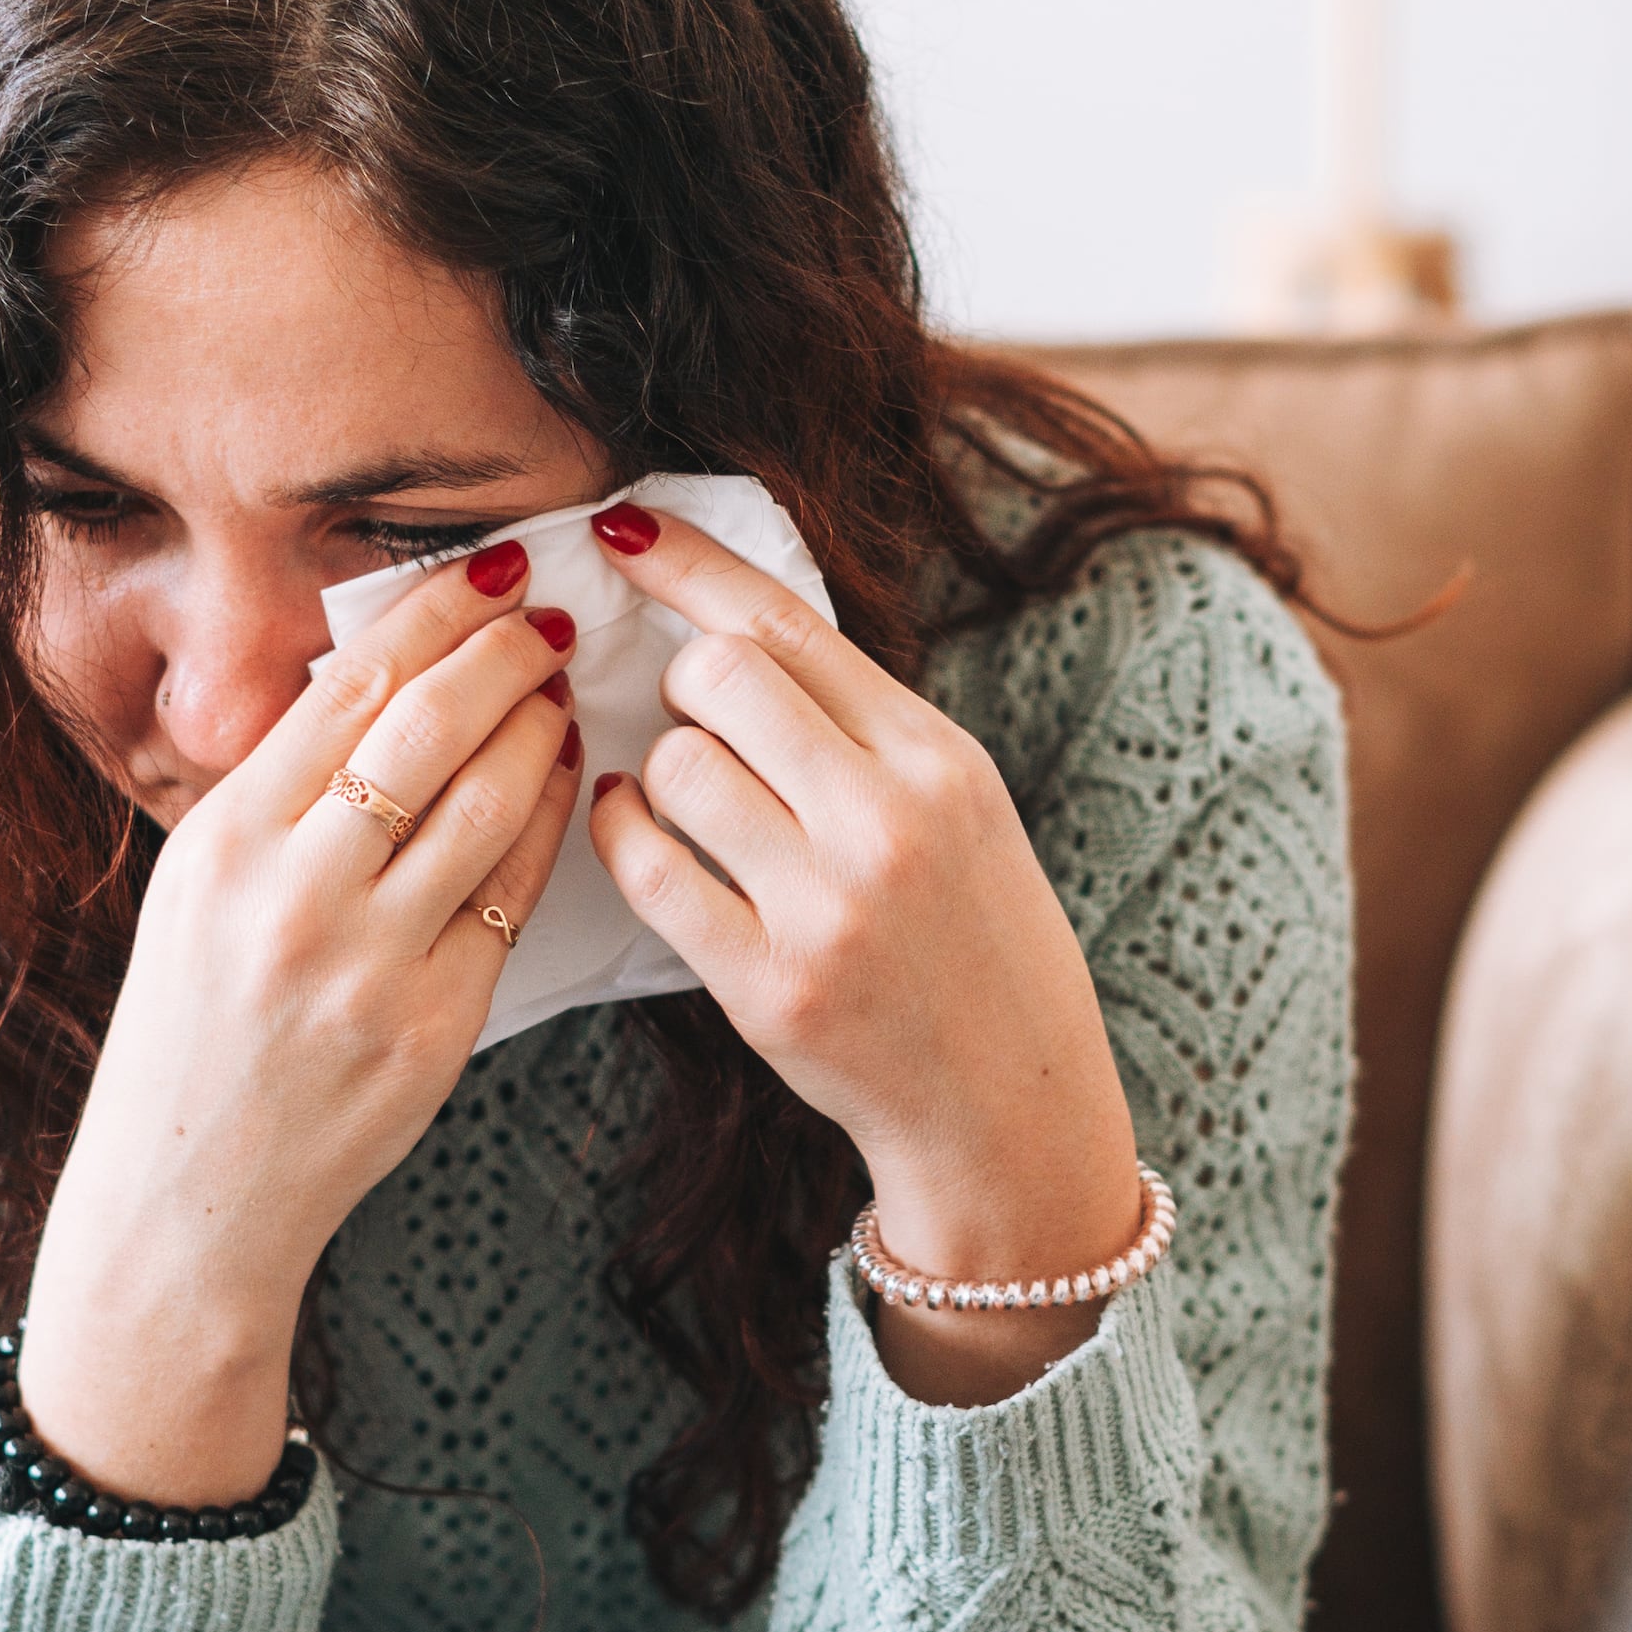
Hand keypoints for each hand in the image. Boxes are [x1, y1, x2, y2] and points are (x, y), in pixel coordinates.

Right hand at [19, 545, 581, 1500]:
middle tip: (549, 621)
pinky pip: (512, 899)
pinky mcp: (432, 1026)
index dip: (436, 614)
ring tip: (561, 692)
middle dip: (504, 656)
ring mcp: (368, 965)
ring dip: (539, 731)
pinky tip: (562, 784)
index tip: (490, 574)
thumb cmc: (194, 1029)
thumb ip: (281, 792)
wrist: (190, 1193)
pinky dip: (546, 826)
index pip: (350, 688)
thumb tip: (377, 675)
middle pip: (429, 729)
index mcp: (225, 841)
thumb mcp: (197, 887)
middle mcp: (294, 895)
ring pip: (487, 807)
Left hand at [582, 503, 1146, 1402]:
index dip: (689, 562)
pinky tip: (643, 833)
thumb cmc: (973, 939)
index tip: (623, 526)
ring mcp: (827, 909)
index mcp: (939, 760)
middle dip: (683, 685)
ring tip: (685, 797)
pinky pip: (649, 872)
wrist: (1008, 1105)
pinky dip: (626, 837)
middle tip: (696, 719)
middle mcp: (889, 822)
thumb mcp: (958, 806)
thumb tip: (731, 625)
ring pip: (676, 767)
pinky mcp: (768, 987)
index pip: (788, 624)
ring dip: (658, 769)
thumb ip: (862, 724)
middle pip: (720, 677)